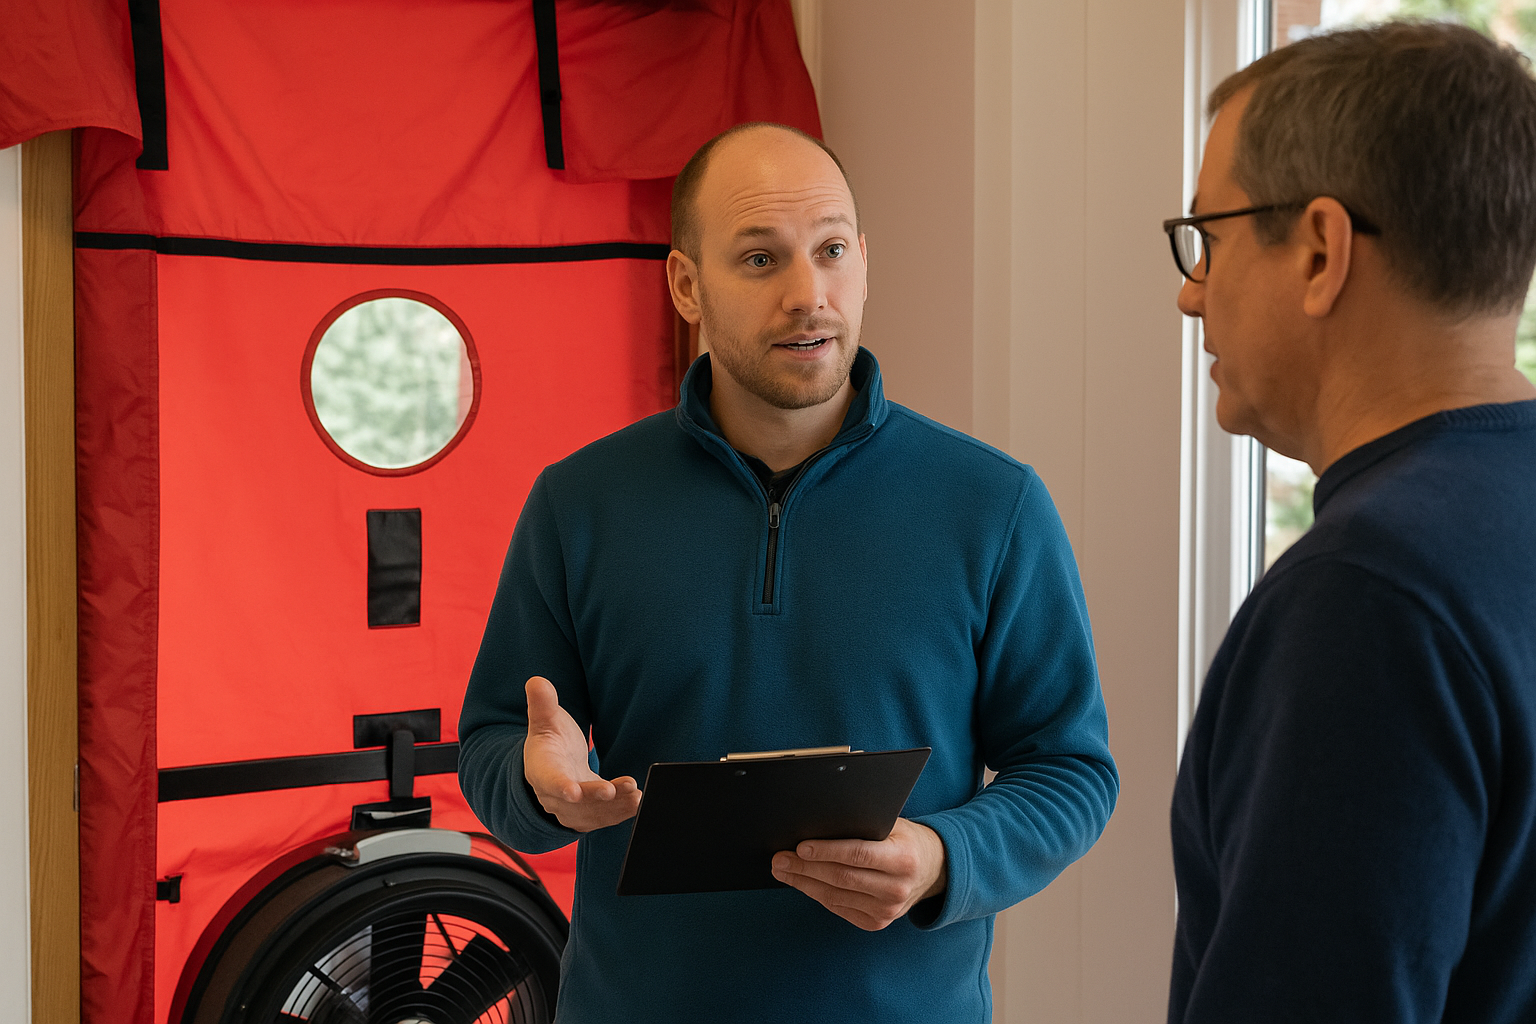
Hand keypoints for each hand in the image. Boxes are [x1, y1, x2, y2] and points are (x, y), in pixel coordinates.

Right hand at [522, 676, 640, 831]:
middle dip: (594, 798)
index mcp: (542, 770)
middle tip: (612, 791)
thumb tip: (536, 681)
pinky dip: (621, 813)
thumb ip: (543, 704)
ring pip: (592, 813)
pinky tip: (638, 802)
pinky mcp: (589, 813)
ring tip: (635, 796)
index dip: (560, 786)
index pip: (549, 780)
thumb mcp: (545, 720)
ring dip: (614, 808)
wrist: (554, 763)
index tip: (573, 790)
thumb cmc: (550, 740)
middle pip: (574, 802)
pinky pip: (604, 817)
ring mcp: (572, 808)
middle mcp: (555, 794)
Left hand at [771, 817, 947, 929]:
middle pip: (841, 877)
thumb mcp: (893, 825)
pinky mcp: (877, 922)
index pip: (858, 854)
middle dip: (805, 868)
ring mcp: (887, 910)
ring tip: (782, 870)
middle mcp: (897, 888)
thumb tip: (818, 821)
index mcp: (903, 858)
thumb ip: (863, 824)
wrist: (934, 870)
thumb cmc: (905, 840)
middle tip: (779, 858)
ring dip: (804, 883)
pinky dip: (817, 894)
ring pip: (835, 896)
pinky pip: (838, 907)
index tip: (800, 847)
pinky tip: (801, 883)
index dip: (826, 851)